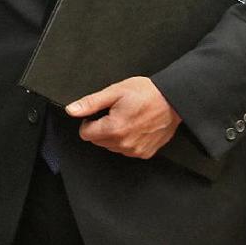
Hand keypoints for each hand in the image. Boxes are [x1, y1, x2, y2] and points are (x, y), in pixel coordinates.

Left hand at [64, 76, 180, 158]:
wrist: (173, 100)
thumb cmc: (147, 93)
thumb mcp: (114, 92)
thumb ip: (91, 103)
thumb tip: (72, 110)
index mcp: (114, 129)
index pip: (85, 134)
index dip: (89, 121)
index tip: (100, 113)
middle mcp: (124, 144)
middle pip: (98, 140)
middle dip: (102, 127)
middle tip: (116, 113)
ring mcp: (135, 150)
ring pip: (111, 146)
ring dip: (115, 134)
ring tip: (128, 118)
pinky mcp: (145, 153)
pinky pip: (127, 150)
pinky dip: (128, 140)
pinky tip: (136, 127)